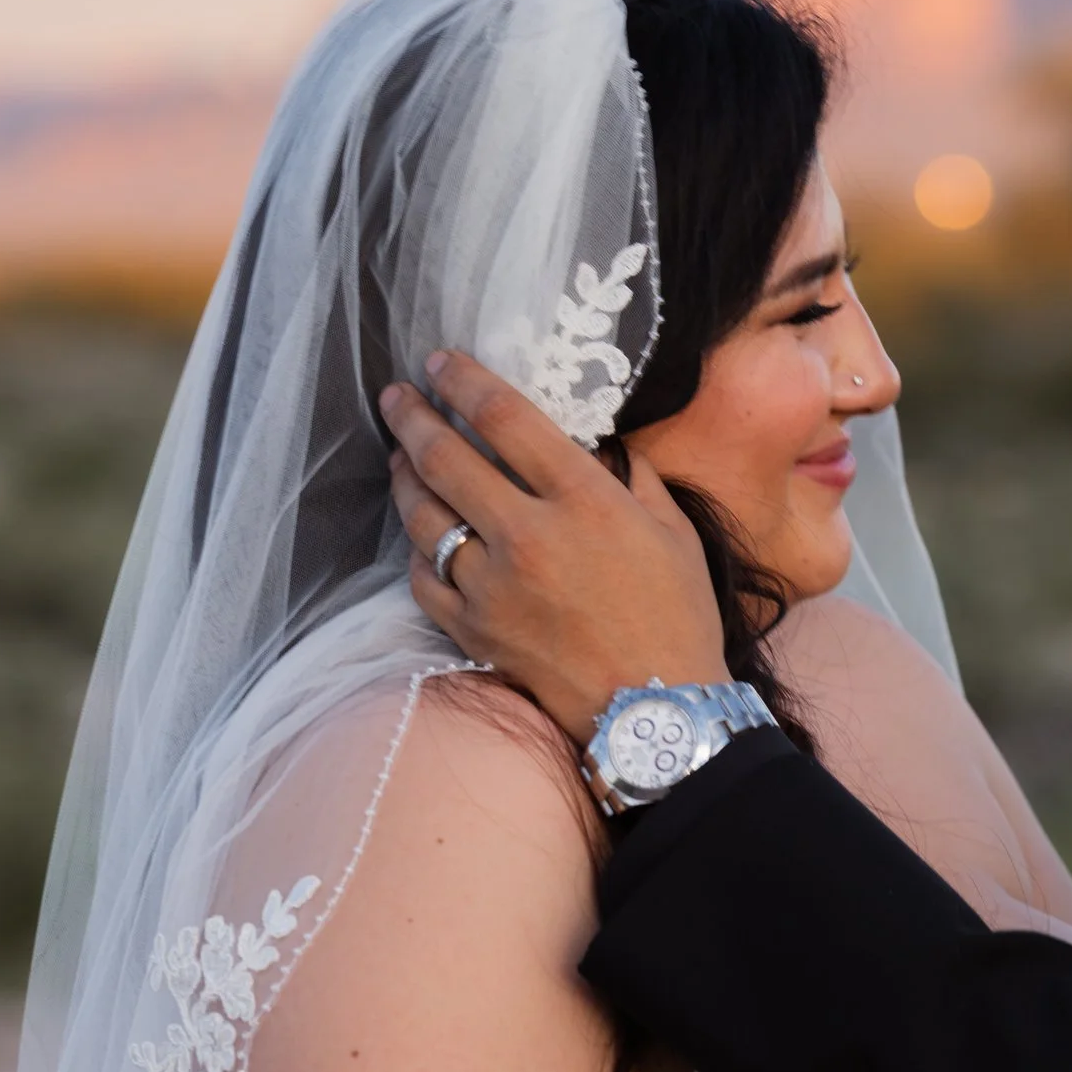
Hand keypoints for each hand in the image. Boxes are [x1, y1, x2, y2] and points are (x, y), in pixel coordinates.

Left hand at [381, 351, 723, 733]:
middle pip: (446, 457)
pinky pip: (426, 577)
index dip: (463, 381)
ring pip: (424, 515)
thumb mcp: (673, 530)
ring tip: (399, 457)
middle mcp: (528, 534)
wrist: (656, 710)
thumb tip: (598, 444)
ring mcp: (492, 584)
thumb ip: (632, 477)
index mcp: (582, 499)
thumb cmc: (676, 616)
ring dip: (404, 477)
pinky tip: (422, 535)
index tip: (440, 361)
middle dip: (412, 417)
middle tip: (395, 397)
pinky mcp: (473, 628)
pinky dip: (419, 551)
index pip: (504, 418)